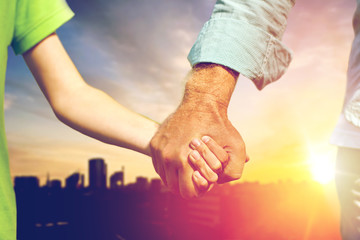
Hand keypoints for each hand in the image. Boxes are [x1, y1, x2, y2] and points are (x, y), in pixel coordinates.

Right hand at [150, 63, 246, 197]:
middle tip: (197, 174)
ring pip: (164, 177)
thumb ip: (233, 171)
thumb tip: (218, 183)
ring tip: (188, 166)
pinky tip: (180, 158)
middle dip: (186, 184)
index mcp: (183, 160)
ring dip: (176, 176)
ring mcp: (158, 150)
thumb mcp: (235, 147)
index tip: (205, 179)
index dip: (198, 189)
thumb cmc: (219, 125)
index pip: (187, 192)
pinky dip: (168, 166)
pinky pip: (158, 165)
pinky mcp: (154, 143)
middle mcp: (167, 157)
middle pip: (174, 188)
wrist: (201, 102)